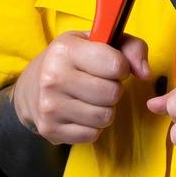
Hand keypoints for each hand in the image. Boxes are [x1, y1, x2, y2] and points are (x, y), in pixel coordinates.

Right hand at [14, 29, 151, 145]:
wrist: (30, 88)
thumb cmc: (71, 60)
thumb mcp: (96, 41)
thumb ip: (130, 47)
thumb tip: (145, 73)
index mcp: (65, 50)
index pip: (115, 64)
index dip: (121, 67)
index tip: (112, 66)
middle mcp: (53, 77)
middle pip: (112, 94)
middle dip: (113, 90)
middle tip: (100, 83)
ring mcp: (50, 106)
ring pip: (105, 117)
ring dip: (105, 109)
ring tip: (91, 98)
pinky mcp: (50, 130)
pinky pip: (92, 134)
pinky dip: (93, 126)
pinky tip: (81, 113)